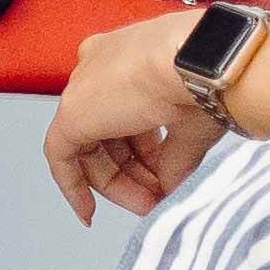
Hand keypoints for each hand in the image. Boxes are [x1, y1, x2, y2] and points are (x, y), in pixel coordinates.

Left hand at [42, 10, 220, 225]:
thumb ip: (175, 158)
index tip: (158, 178)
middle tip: (156, 199)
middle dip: (134, 173)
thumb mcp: (193, 124)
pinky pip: (61, 156)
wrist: (203, 60)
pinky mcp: (71, 112)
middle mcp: (100, 66)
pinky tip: (88, 212)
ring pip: (89, 146)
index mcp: (129, 56)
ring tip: (147, 204)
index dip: (144, 153)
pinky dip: (74, 186)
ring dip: (118, 182)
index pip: (129, 114)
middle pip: (108, 133)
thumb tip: (169, 186)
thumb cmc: (209, 77)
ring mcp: (83, 87)